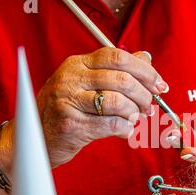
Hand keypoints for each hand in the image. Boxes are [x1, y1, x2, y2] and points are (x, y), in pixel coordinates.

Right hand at [31, 47, 168, 167]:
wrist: (36, 137)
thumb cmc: (66, 110)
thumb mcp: (87, 84)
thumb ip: (116, 71)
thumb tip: (146, 58)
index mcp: (78, 64)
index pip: (118, 57)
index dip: (144, 70)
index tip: (159, 85)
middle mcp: (71, 78)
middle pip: (122, 79)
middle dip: (144, 95)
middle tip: (149, 107)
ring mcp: (68, 101)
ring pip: (118, 101)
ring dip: (134, 113)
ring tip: (135, 119)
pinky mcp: (71, 124)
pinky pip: (111, 124)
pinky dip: (125, 128)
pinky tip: (124, 130)